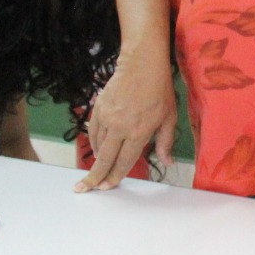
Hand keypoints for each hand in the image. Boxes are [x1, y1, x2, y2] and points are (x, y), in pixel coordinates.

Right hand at [74, 55, 176, 192]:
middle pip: (105, 158)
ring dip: (96, 160)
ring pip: (97, 145)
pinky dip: (94, 143)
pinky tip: (98, 150)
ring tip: (94, 171)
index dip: (115, 176)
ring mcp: (107, 118)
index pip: (124, 161)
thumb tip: (168, 162)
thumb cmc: (160, 91)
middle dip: (95, 176)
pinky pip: (93, 132)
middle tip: (85, 189)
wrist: (142, 65)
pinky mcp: (98, 109)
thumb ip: (166, 142)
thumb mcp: (170, 117)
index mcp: (139, 132)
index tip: (108, 187)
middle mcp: (120, 127)